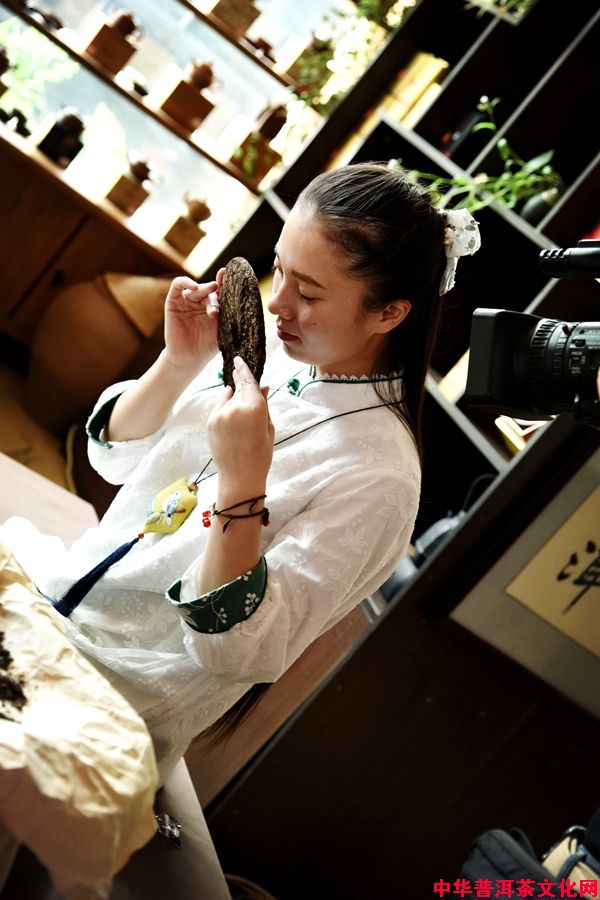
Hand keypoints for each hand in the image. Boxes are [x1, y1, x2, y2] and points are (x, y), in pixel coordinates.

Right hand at [162, 270, 223, 374]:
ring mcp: (187, 301)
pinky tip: (193, 287)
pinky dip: (185, 282)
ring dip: (204, 290)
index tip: (233, 277)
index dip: (226, 282)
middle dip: (215, 295)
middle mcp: (200, 302)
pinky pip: (178, 285)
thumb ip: (231, 315)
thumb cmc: (207, 346)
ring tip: (211, 294)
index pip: (221, 291)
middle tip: (218, 305)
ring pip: (197, 288)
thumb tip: (247, 305)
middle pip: (209, 290)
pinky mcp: (173, 301)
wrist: (189, 358)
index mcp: (214, 306)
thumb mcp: (223, 330)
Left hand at [207, 357, 273, 493]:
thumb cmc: (260, 454)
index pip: (248, 380)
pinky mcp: (210, 421)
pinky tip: (233, 427)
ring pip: (227, 397)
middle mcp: (235, 406)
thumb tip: (262, 386)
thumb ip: (264, 404)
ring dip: (233, 402)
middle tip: (249, 408)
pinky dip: (224, 410)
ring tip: (241, 425)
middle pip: (238, 389)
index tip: (238, 359)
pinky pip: (218, 407)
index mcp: (255, 407)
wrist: (239, 476)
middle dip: (243, 392)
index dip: (243, 368)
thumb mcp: (268, 428)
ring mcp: (220, 413)